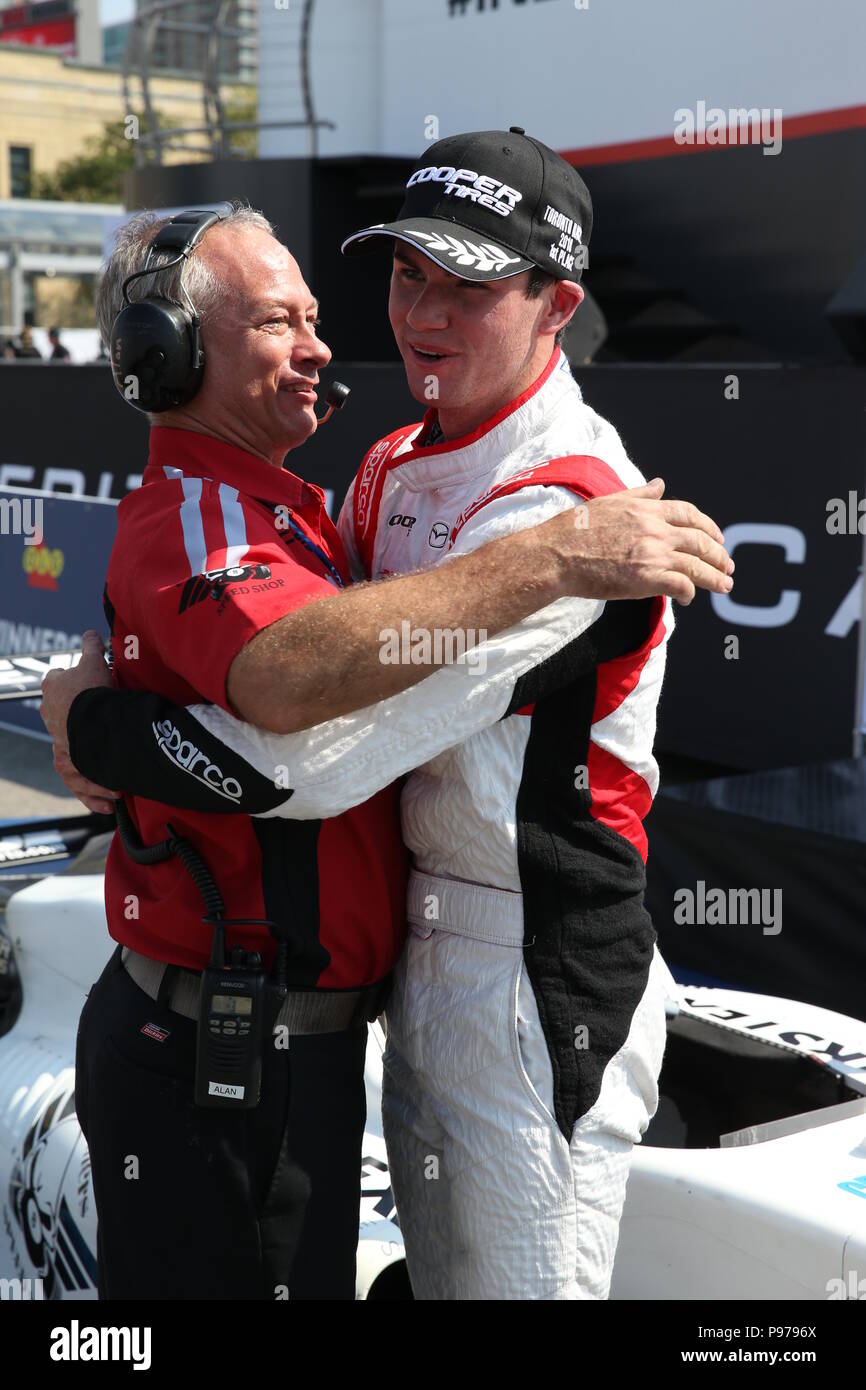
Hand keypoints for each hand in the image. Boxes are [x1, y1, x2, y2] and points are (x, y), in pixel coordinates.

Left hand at [40, 630, 120, 814]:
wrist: (93, 722)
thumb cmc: (92, 691)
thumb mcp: (95, 661)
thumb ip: (92, 646)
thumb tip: (90, 633)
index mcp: (54, 688)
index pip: (58, 681)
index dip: (75, 682)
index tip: (90, 687)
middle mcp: (51, 716)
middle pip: (62, 717)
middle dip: (80, 723)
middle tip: (103, 726)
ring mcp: (59, 742)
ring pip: (71, 754)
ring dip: (90, 765)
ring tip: (111, 776)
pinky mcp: (68, 763)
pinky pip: (78, 780)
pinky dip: (92, 792)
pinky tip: (107, 802)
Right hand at [551, 478, 733, 603]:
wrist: (556, 554)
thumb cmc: (574, 529)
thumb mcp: (609, 501)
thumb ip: (639, 494)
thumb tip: (660, 484)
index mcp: (647, 509)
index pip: (689, 514)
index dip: (708, 526)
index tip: (717, 538)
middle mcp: (655, 529)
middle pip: (700, 540)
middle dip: (718, 554)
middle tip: (728, 565)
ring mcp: (653, 554)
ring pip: (697, 566)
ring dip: (715, 577)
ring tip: (725, 585)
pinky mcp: (647, 578)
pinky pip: (681, 586)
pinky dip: (690, 593)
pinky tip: (688, 599)